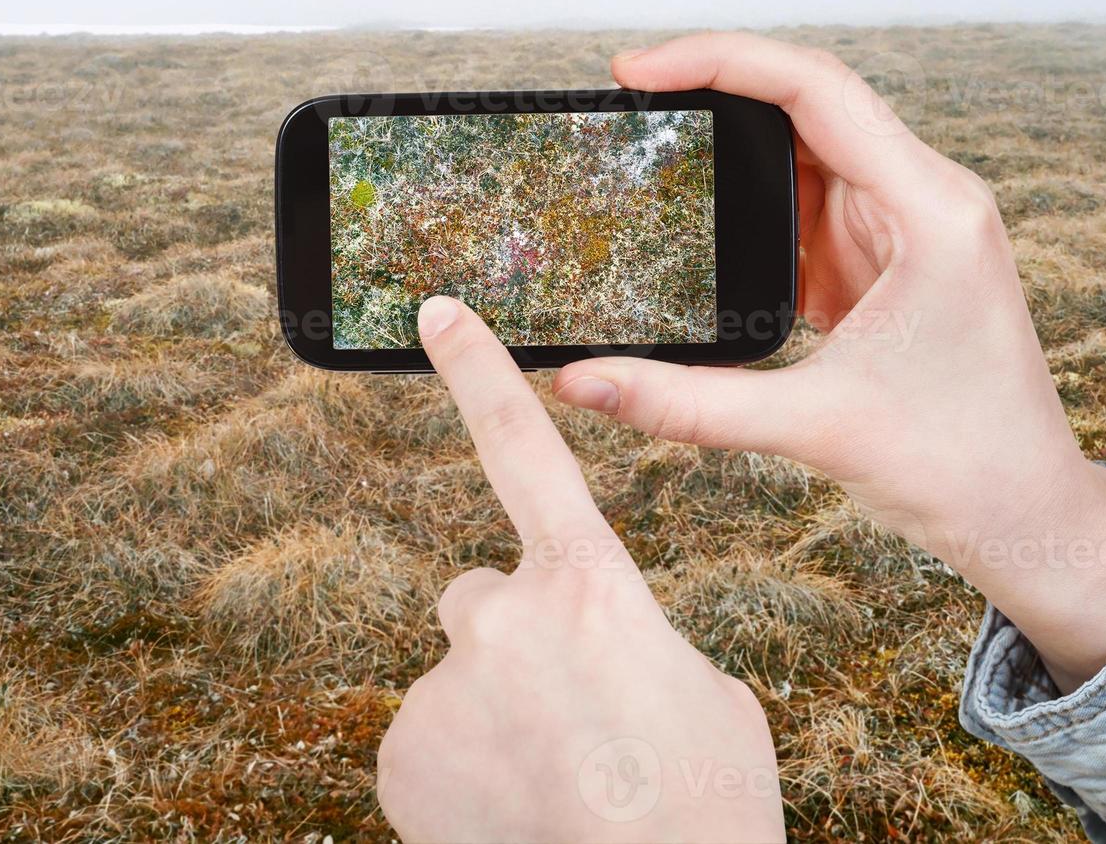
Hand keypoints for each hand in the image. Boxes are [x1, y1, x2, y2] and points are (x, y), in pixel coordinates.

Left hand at [377, 296, 783, 843]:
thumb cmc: (705, 805)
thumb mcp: (701, 692)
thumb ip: (631, 642)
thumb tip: (600, 660)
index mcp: (591, 584)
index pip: (523, 449)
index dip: (479, 373)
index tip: (435, 312)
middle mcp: (500, 615)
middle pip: (482, 598)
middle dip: (511, 642)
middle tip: (566, 717)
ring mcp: (442, 686)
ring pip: (459, 683)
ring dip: (492, 719)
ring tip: (553, 781)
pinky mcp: (400, 755)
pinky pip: (427, 748)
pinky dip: (458, 777)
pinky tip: (508, 813)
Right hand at [553, 33, 1105, 691]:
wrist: (1026, 516)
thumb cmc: (961, 466)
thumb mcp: (811, 427)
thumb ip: (687, 403)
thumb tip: (581, 380)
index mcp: (933, 211)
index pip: (817, 90)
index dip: (720, 60)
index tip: (638, 71)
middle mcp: (927, 200)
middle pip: (808, 104)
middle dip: (715, 91)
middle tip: (628, 99)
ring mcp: (908, 228)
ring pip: (805, 152)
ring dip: (731, 150)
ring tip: (649, 149)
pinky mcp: (886, 262)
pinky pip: (809, 206)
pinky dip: (750, 205)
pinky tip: (700, 218)